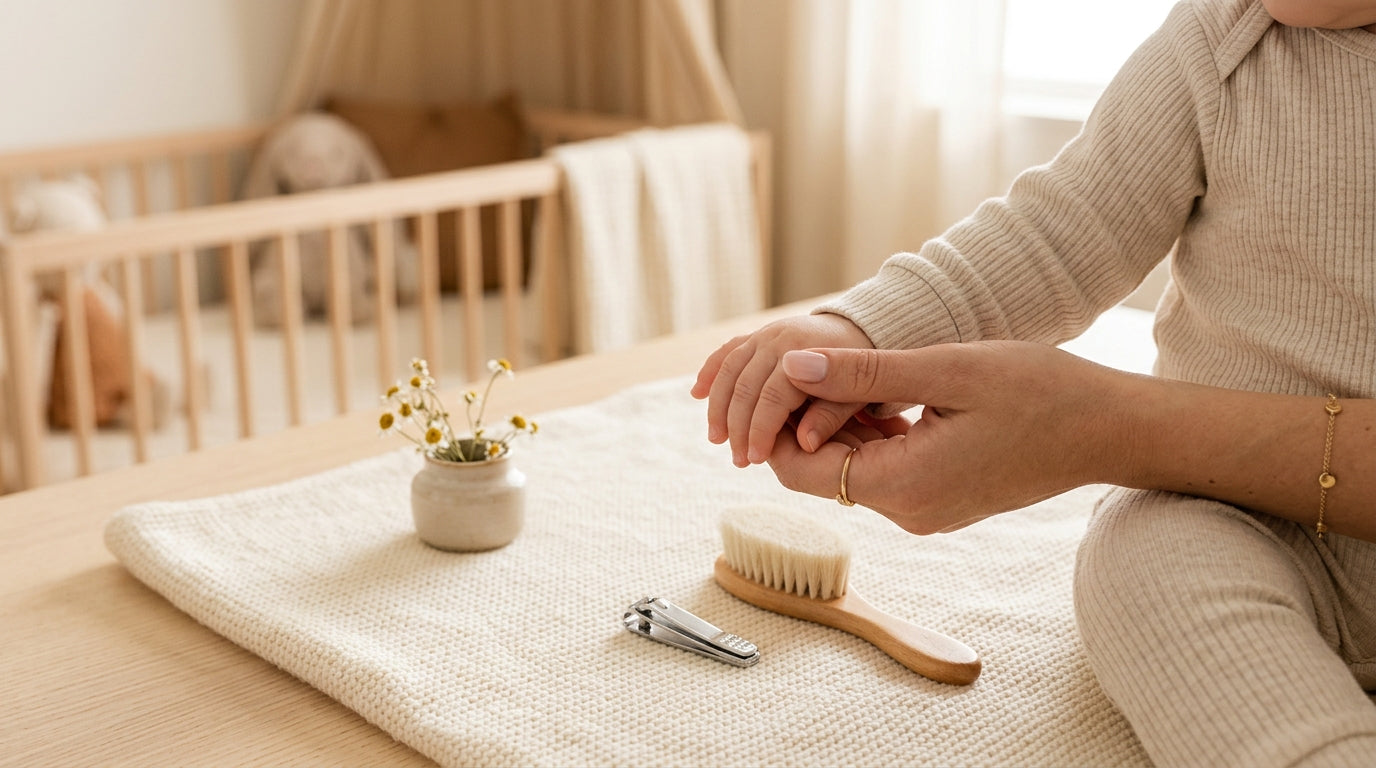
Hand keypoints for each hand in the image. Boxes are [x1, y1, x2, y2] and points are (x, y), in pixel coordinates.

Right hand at [691, 313, 874, 466]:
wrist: (864, 330)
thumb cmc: (865, 374)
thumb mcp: (859, 396)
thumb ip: (832, 415)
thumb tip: (804, 442)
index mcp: (806, 355)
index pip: (772, 398)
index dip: (760, 430)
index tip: (754, 459)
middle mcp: (780, 339)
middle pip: (745, 386)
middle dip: (737, 426)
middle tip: (738, 460)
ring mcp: (766, 334)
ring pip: (729, 369)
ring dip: (717, 405)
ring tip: (716, 439)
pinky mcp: (759, 335)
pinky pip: (728, 352)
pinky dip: (711, 371)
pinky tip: (697, 393)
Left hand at [767, 341, 1131, 533]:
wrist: (1110, 429)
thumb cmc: (1041, 391)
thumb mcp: (946, 369)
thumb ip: (864, 373)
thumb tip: (791, 367)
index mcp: (904, 485)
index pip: (798, 468)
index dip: (777, 422)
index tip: (787, 371)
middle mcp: (909, 512)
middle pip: (820, 471)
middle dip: (807, 419)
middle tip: (820, 362)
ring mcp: (925, 511)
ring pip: (851, 468)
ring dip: (842, 423)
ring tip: (858, 369)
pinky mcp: (940, 500)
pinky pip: (885, 469)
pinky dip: (874, 433)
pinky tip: (891, 392)